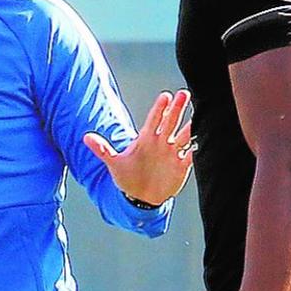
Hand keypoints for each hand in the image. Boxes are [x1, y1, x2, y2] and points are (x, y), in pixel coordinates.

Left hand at [84, 89, 193, 203]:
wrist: (141, 197)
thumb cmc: (128, 177)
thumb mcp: (114, 163)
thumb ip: (103, 149)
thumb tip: (86, 137)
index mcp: (146, 138)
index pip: (154, 119)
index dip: (160, 108)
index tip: (166, 95)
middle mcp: (161, 142)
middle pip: (171, 121)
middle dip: (177, 108)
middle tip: (184, 93)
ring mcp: (172, 153)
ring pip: (184, 135)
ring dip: (191, 126)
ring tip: (200, 115)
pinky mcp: (181, 166)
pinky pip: (192, 155)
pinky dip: (198, 148)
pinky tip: (205, 140)